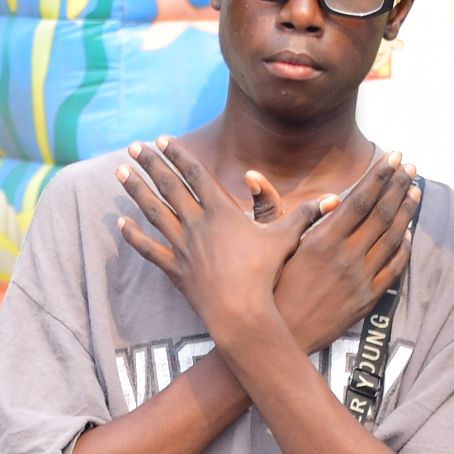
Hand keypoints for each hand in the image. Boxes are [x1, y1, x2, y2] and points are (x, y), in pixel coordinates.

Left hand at [116, 138, 338, 339]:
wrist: (241, 313)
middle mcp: (196, 224)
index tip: (162, 139)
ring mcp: (182, 247)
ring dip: (136, 191)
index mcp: (221, 211)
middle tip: (133, 147)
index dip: (178, 155)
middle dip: (151, 164)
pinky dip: (133, 236)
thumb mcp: (286, 240)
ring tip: (120, 173)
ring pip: (154, 212)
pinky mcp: (175, 270)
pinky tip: (119, 224)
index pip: (195, 175)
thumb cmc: (265, 275)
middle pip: (169, 187)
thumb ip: (305, 216)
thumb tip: (334, 199)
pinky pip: (149, 249)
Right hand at [246, 154, 420, 353]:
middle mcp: (346, 257)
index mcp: (322, 240)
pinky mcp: (366, 300)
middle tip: (410, 167)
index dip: (379, 175)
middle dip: (398, 186)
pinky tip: (409, 234)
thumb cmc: (268, 288)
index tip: (393, 157)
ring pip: (393, 239)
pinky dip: (404, 249)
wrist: (279, 336)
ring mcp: (360, 279)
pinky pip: (393, 269)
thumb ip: (268, 207)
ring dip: (406, 212)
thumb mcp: (267, 245)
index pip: (360, 199)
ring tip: (415, 191)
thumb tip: (254, 175)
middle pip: (381, 214)